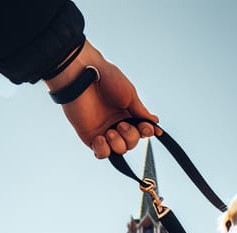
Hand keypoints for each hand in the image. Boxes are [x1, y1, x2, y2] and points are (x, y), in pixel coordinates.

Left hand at [44, 40, 160, 157]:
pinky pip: (101, 153)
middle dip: (130, 137)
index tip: (147, 129)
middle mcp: (116, 123)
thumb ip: (141, 112)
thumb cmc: (106, 77)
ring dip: (118, 144)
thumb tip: (154, 122)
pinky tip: (101, 137)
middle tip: (121, 124)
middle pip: (131, 143)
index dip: (146, 132)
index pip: (141, 130)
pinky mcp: (89, 135)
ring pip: (119, 150)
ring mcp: (103, 130)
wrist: (82, 74)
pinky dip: (104, 150)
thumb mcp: (130, 94)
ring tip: (110, 132)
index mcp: (127, 113)